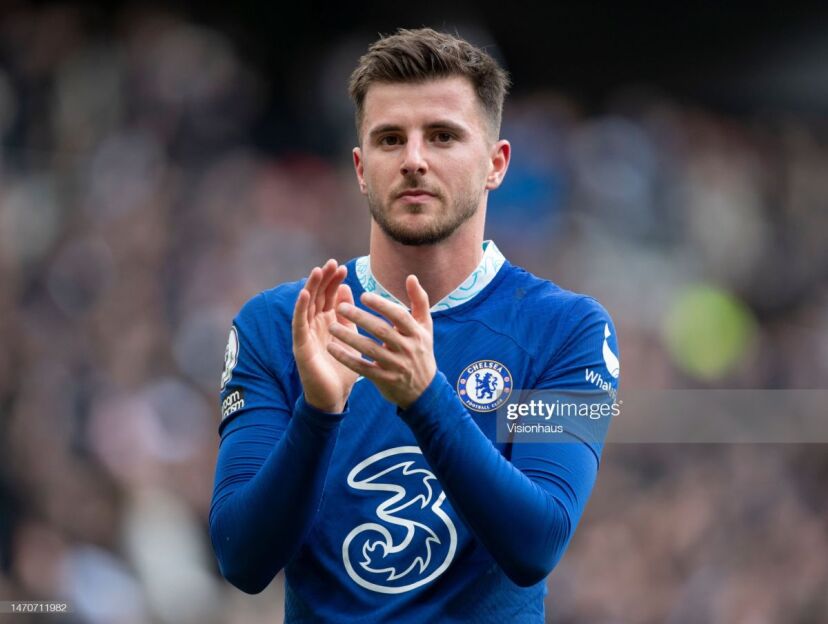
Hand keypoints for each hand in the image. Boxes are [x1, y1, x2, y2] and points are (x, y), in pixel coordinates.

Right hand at [292, 259, 359, 412]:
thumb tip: (348, 289)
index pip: (329, 297)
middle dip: (323, 280)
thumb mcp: (350, 337)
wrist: (334, 397)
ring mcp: (306, 334)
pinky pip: (299, 324)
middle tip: (331, 263)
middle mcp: (315, 325)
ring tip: (317, 271)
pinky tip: (305, 294)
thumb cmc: (343, 369)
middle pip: (317, 297)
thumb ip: (349, 316)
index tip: (342, 268)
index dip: (334, 282)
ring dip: (311, 288)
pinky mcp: (300, 345)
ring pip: (307, 306)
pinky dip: (301, 308)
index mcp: (328, 323)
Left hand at [327, 275, 436, 408]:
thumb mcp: (425, 327)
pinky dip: (346, 358)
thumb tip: (411, 277)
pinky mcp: (384, 380)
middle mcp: (408, 349)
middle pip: (381, 331)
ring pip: (369, 349)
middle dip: (360, 318)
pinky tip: (331, 348)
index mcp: (416, 333)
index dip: (382, 305)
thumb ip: (419, 301)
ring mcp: (396, 366)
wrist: (424, 390)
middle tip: (340, 307)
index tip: (363, 295)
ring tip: (331, 326)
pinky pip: (362, 368)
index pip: (399, 316)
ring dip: (349, 337)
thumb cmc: (421, 351)